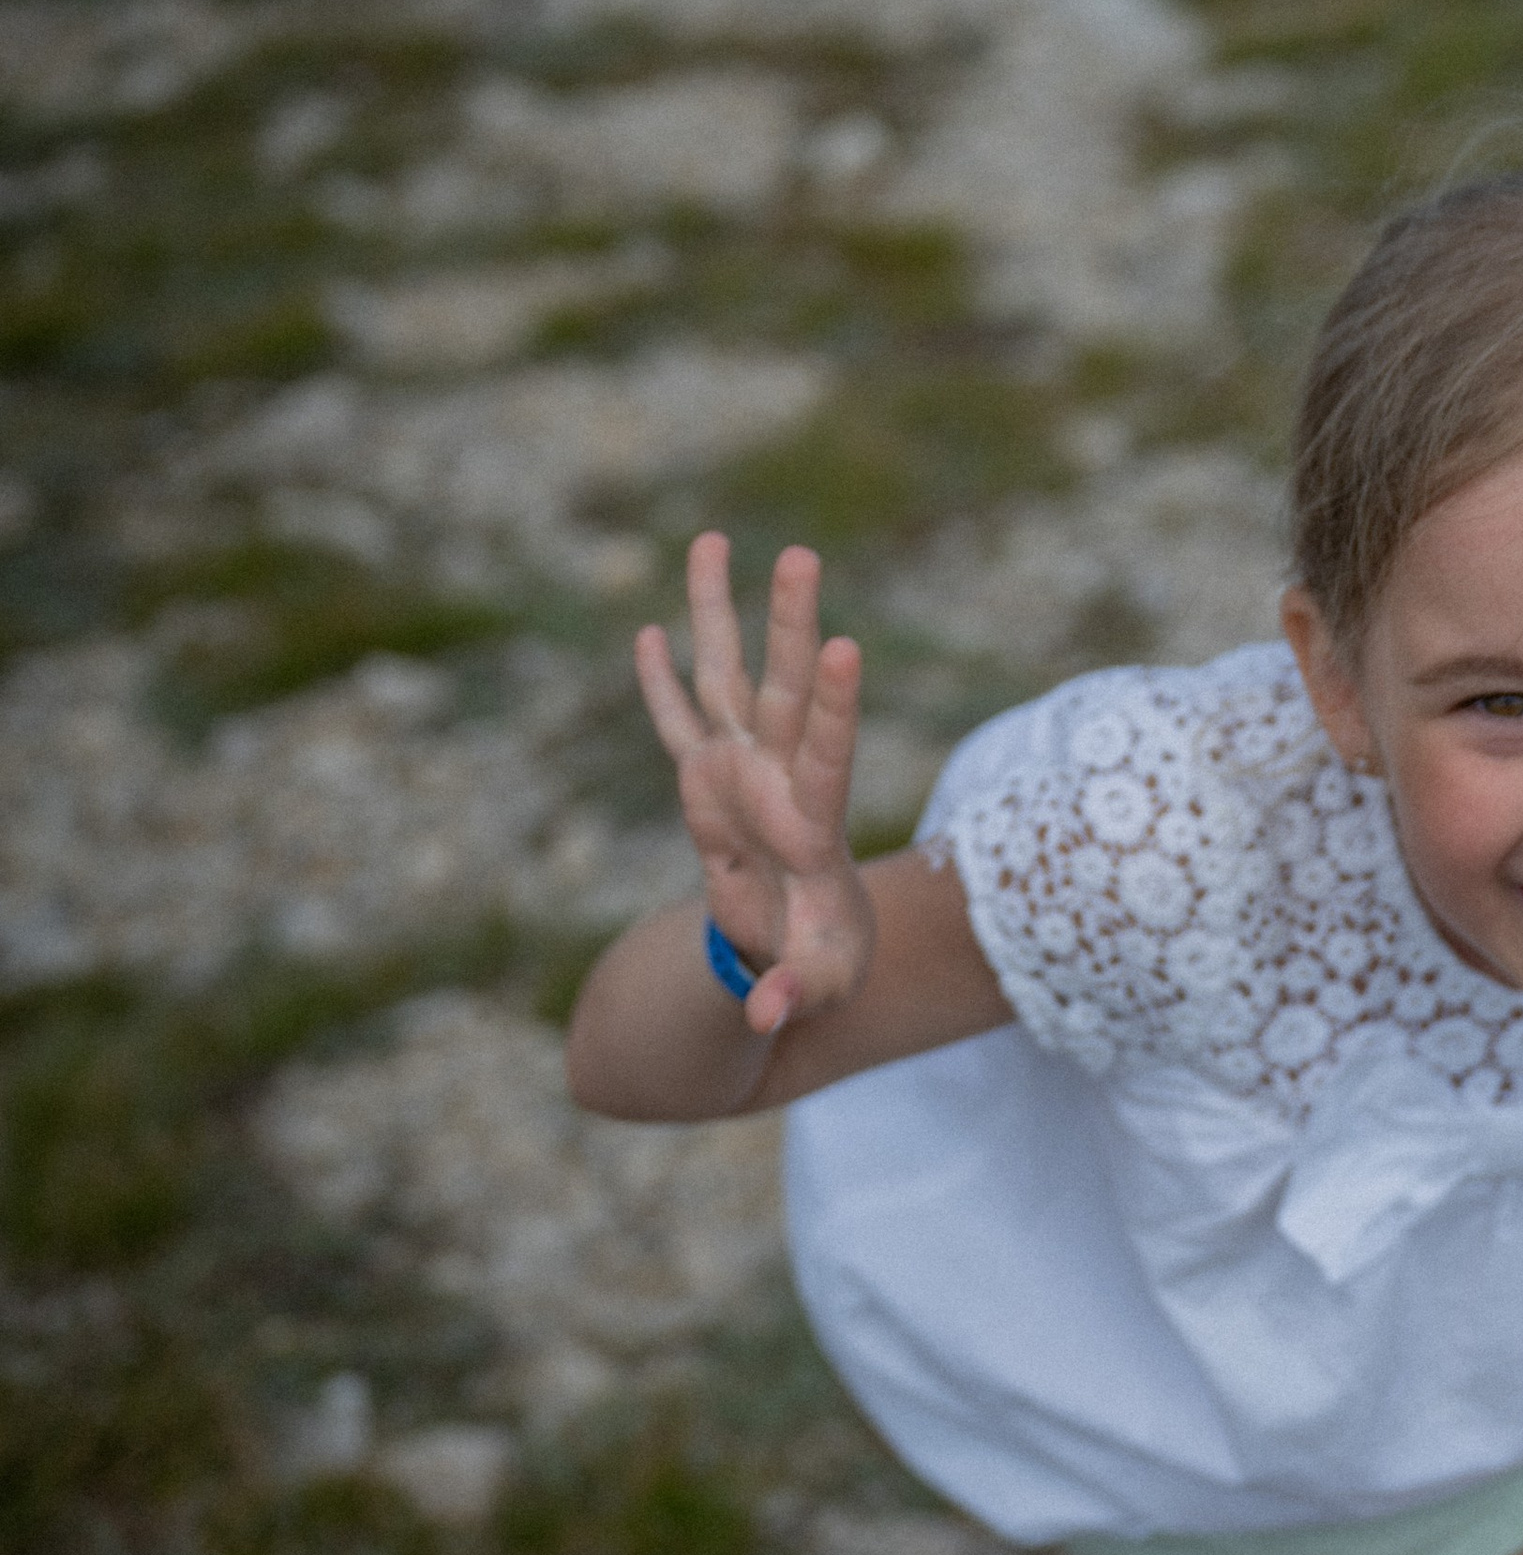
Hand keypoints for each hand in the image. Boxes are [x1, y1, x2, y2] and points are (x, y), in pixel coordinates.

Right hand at [635, 534, 872, 1036]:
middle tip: (800, 554)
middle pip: (783, 688)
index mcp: (815, 821)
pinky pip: (676, 722)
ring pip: (725, 678)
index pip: (829, 750)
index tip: (845, 646)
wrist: (799, 944)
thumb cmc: (822, 961)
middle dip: (789, 623)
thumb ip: (795, 994)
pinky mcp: (702, 780)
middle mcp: (779, 776)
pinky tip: (647, 630)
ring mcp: (739, 769)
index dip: (834, 703)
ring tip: (711, 537)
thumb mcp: (821, 984)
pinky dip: (659, 682)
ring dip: (717, 611)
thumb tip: (764, 1017)